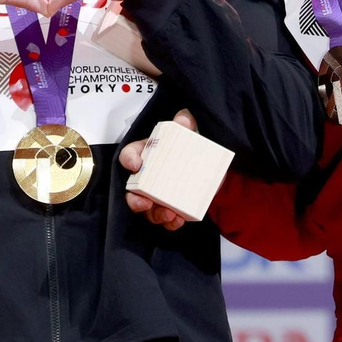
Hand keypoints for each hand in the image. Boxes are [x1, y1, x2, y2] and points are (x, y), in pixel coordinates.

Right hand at [120, 109, 197, 230]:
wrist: (212, 166)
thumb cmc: (191, 147)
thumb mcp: (190, 131)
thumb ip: (186, 123)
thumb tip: (183, 120)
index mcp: (147, 154)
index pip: (129, 155)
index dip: (129, 160)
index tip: (135, 165)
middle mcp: (147, 176)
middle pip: (132, 190)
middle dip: (134, 199)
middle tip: (145, 201)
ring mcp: (158, 194)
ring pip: (147, 209)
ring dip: (154, 214)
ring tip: (168, 213)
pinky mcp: (172, 206)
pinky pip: (165, 219)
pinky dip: (170, 222)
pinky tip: (178, 219)